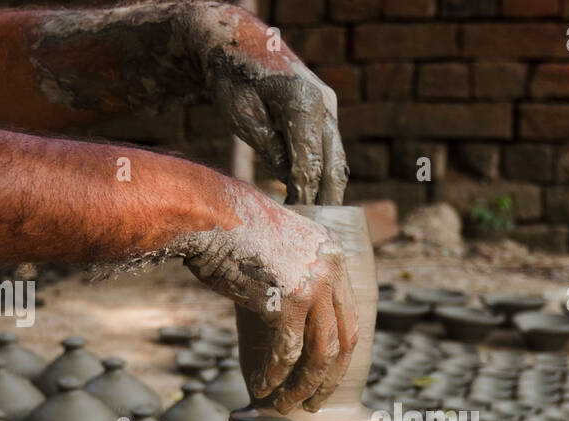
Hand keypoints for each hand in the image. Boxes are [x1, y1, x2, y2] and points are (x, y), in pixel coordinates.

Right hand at [177, 195, 356, 412]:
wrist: (206, 213)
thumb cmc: (228, 231)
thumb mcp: (275, 251)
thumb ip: (290, 281)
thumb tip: (285, 323)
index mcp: (332, 256)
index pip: (349, 318)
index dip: (338, 355)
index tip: (325, 378)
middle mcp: (331, 270)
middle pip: (343, 340)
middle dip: (327, 379)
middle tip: (313, 404)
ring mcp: (314, 284)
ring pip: (320, 352)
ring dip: (303, 386)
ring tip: (285, 405)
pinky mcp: (290, 298)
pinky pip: (287, 350)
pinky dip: (275, 374)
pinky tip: (263, 388)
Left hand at [179, 3, 347, 204]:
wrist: (236, 41)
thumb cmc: (231, 77)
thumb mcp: (243, 117)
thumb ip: (271, 149)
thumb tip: (291, 181)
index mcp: (303, 104)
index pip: (310, 164)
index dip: (304, 196)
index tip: (297, 224)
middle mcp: (324, 105)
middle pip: (333, 166)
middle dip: (325, 201)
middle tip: (314, 233)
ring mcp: (329, 106)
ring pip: (337, 160)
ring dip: (329, 190)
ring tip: (317, 221)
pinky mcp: (325, 110)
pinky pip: (331, 149)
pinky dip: (325, 173)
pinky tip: (315, 197)